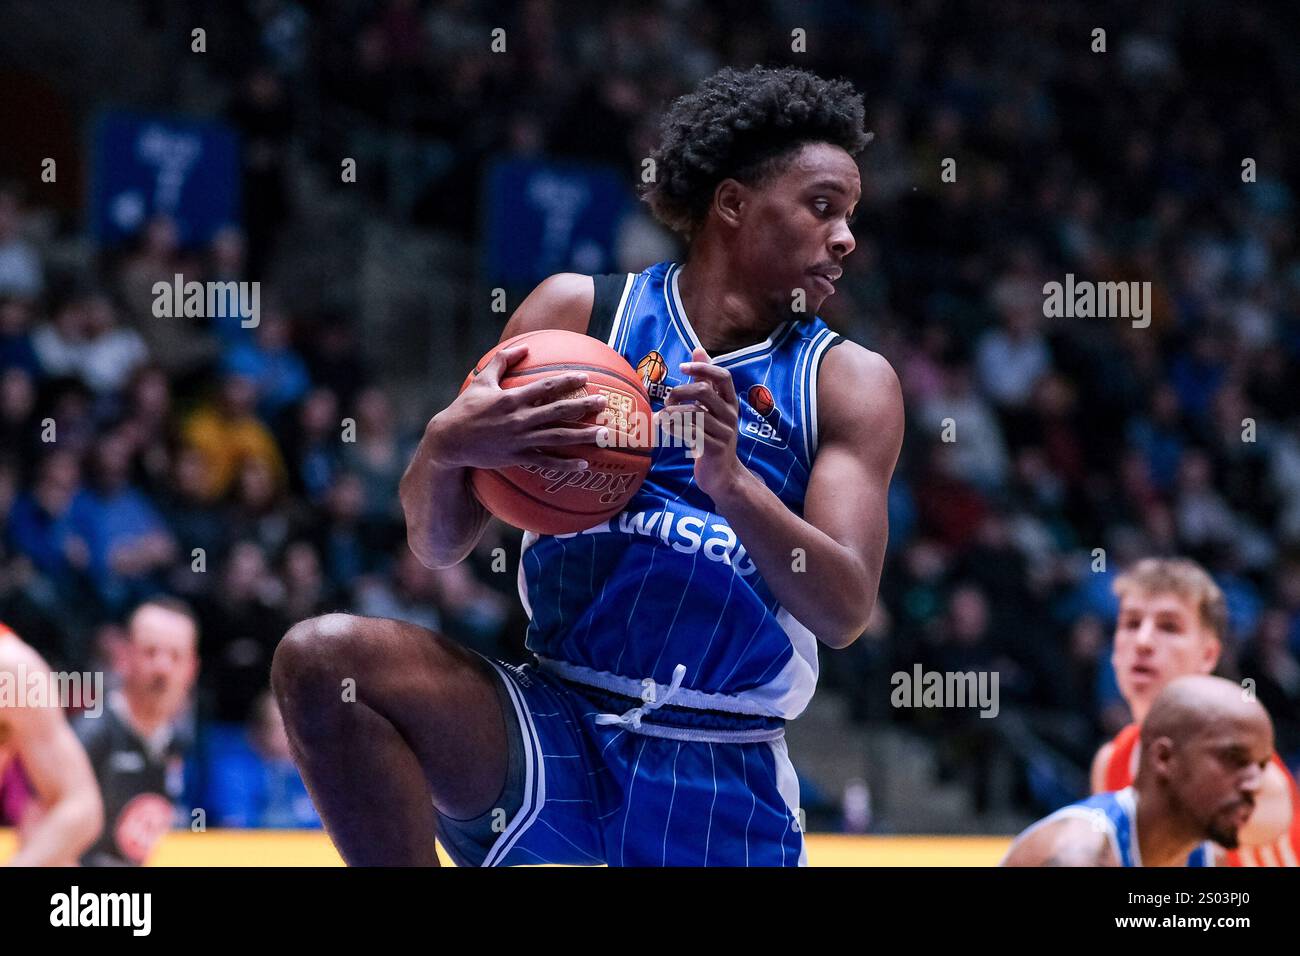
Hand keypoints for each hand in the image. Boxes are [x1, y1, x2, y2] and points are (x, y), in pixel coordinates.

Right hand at [427, 343, 608, 471]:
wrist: (449, 441)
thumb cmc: (465, 408)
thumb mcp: (482, 380)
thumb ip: (503, 361)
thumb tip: (523, 347)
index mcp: (512, 399)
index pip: (546, 387)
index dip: (567, 381)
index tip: (585, 377)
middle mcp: (520, 419)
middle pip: (559, 411)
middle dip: (584, 406)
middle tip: (604, 403)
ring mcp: (520, 440)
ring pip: (558, 437)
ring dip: (583, 436)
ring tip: (604, 434)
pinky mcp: (517, 458)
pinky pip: (546, 462)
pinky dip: (565, 464)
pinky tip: (583, 465)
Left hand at [661, 347, 747, 503]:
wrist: (723, 475)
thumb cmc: (713, 436)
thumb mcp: (711, 408)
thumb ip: (705, 380)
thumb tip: (698, 349)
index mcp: (730, 402)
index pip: (723, 376)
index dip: (703, 368)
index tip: (682, 368)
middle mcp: (730, 415)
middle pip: (703, 392)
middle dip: (679, 392)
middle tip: (666, 400)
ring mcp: (724, 432)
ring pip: (694, 413)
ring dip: (672, 413)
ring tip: (660, 417)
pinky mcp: (714, 448)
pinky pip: (691, 433)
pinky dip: (674, 428)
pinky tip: (665, 428)